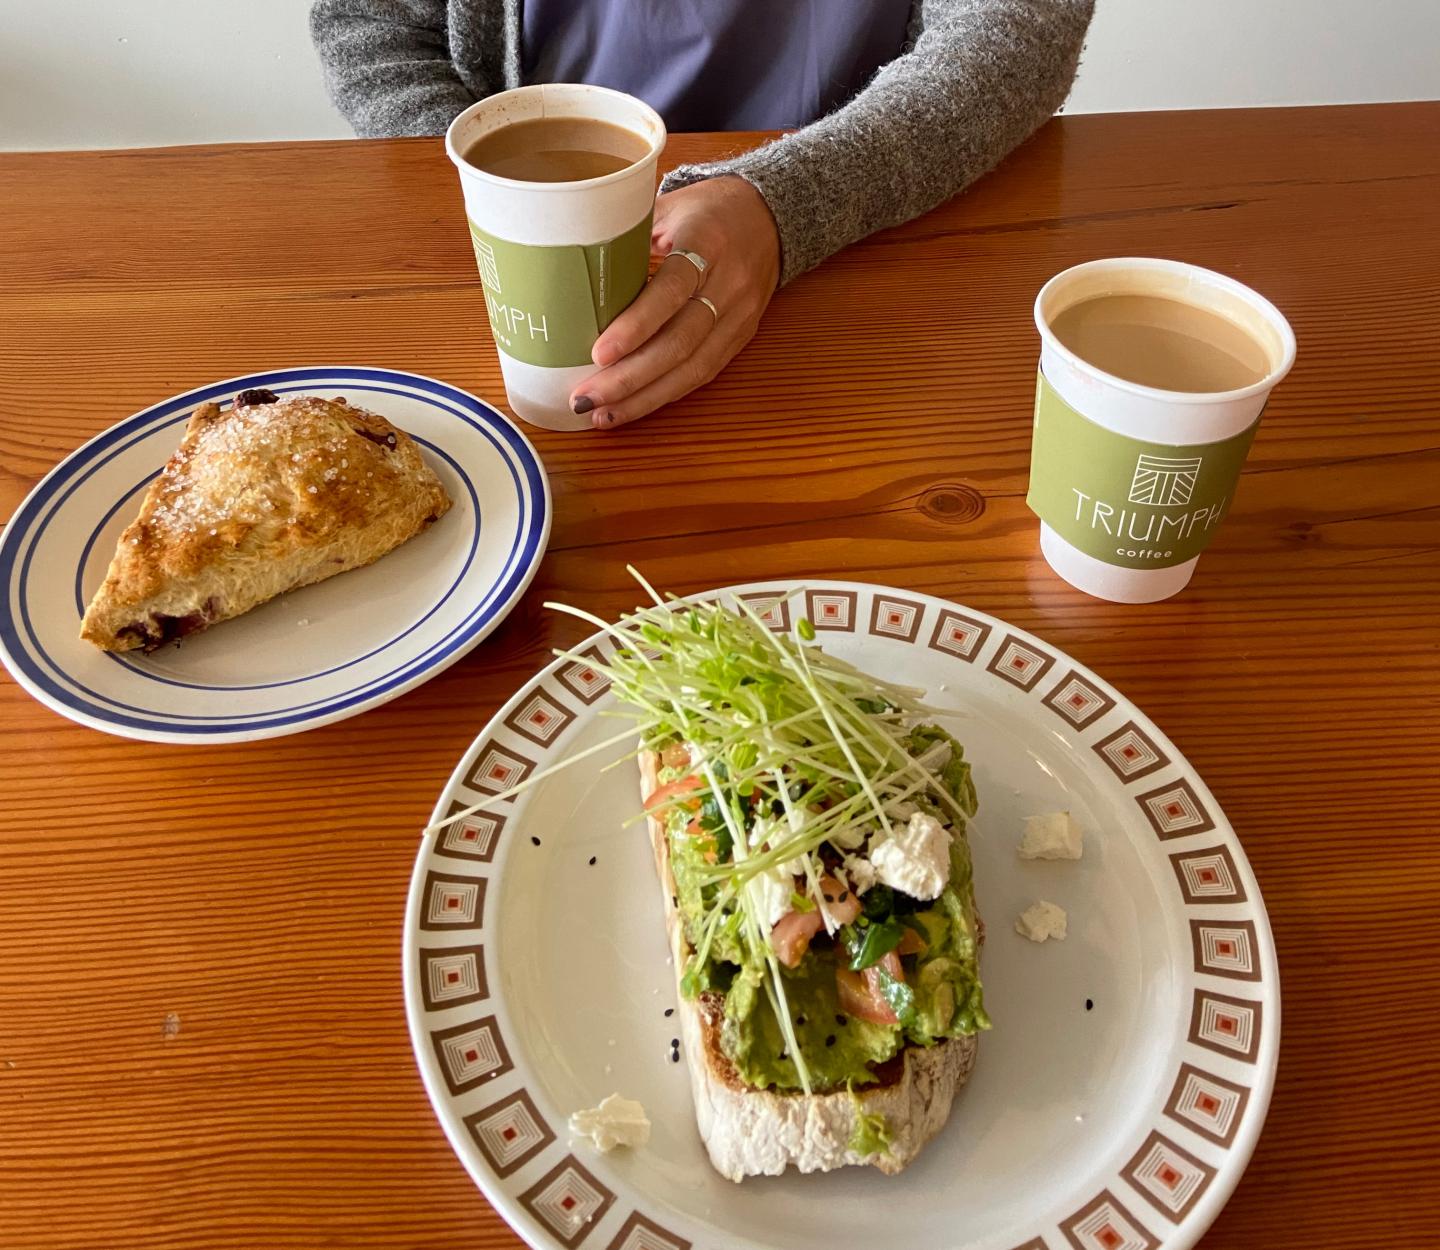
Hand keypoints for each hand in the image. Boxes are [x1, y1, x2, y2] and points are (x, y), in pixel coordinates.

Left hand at [571, 175, 780, 429]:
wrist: (768, 217)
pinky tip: (632, 407)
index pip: (672, 289)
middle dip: (630, 377)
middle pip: (681, 342)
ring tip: (601, 414)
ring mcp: (738, 316)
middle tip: (585, 396)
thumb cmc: (706, 210)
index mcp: (708, 242)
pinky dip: (664, 394)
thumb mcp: (667, 206)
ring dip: (643, 397)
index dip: (637, 325)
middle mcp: (729, 284)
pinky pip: (702, 373)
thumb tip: (572, 269)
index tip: (599, 352)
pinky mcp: (739, 338)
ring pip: (693, 368)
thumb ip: (627, 236)